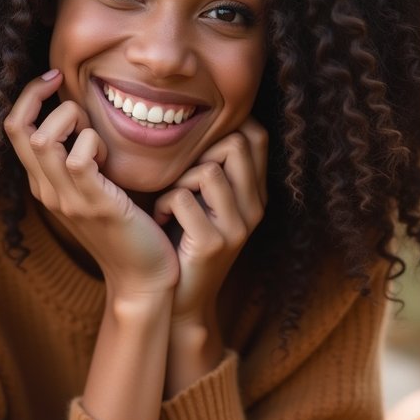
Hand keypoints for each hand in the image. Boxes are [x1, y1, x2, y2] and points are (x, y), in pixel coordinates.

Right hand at [4, 71, 178, 300]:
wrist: (142, 277)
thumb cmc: (127, 229)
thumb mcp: (96, 188)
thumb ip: (83, 159)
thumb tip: (86, 119)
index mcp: (43, 183)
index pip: (15, 127)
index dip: (30, 95)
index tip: (55, 79)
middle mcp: (46, 190)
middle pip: (19, 127)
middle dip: (45, 100)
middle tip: (79, 106)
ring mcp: (67, 199)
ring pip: (44, 139)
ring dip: (72, 121)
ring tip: (95, 134)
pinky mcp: (93, 205)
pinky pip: (78, 159)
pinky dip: (94, 144)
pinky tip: (111, 158)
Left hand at [153, 118, 267, 327]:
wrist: (180, 301)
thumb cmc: (181, 242)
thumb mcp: (204, 201)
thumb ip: (209, 167)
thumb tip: (195, 118)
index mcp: (255, 195)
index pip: (257, 135)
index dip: (227, 127)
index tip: (197, 149)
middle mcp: (254, 209)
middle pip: (235, 143)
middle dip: (199, 153)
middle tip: (180, 181)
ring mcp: (237, 228)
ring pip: (208, 169)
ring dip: (179, 181)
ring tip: (171, 203)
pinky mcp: (212, 244)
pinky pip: (182, 198)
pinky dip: (164, 204)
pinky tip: (162, 222)